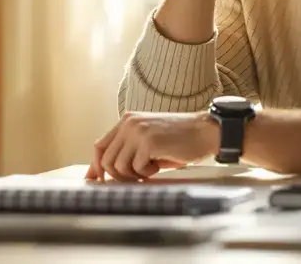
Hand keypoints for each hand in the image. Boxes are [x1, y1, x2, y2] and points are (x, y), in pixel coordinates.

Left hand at [85, 112, 217, 181]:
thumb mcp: (148, 139)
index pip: (100, 145)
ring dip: (134, 174)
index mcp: (127, 120)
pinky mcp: (148, 142)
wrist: (205, 131)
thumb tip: (106, 172)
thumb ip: (128, 149)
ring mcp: (137, 131)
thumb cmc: (180, 139)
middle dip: (118, 176)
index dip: (96, 166)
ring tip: (151, 168)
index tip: (96, 180)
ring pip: (119, 166)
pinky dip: (147, 172)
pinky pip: (136, 168)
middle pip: (106, 160)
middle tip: (137, 177)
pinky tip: (160, 164)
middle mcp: (129, 123)